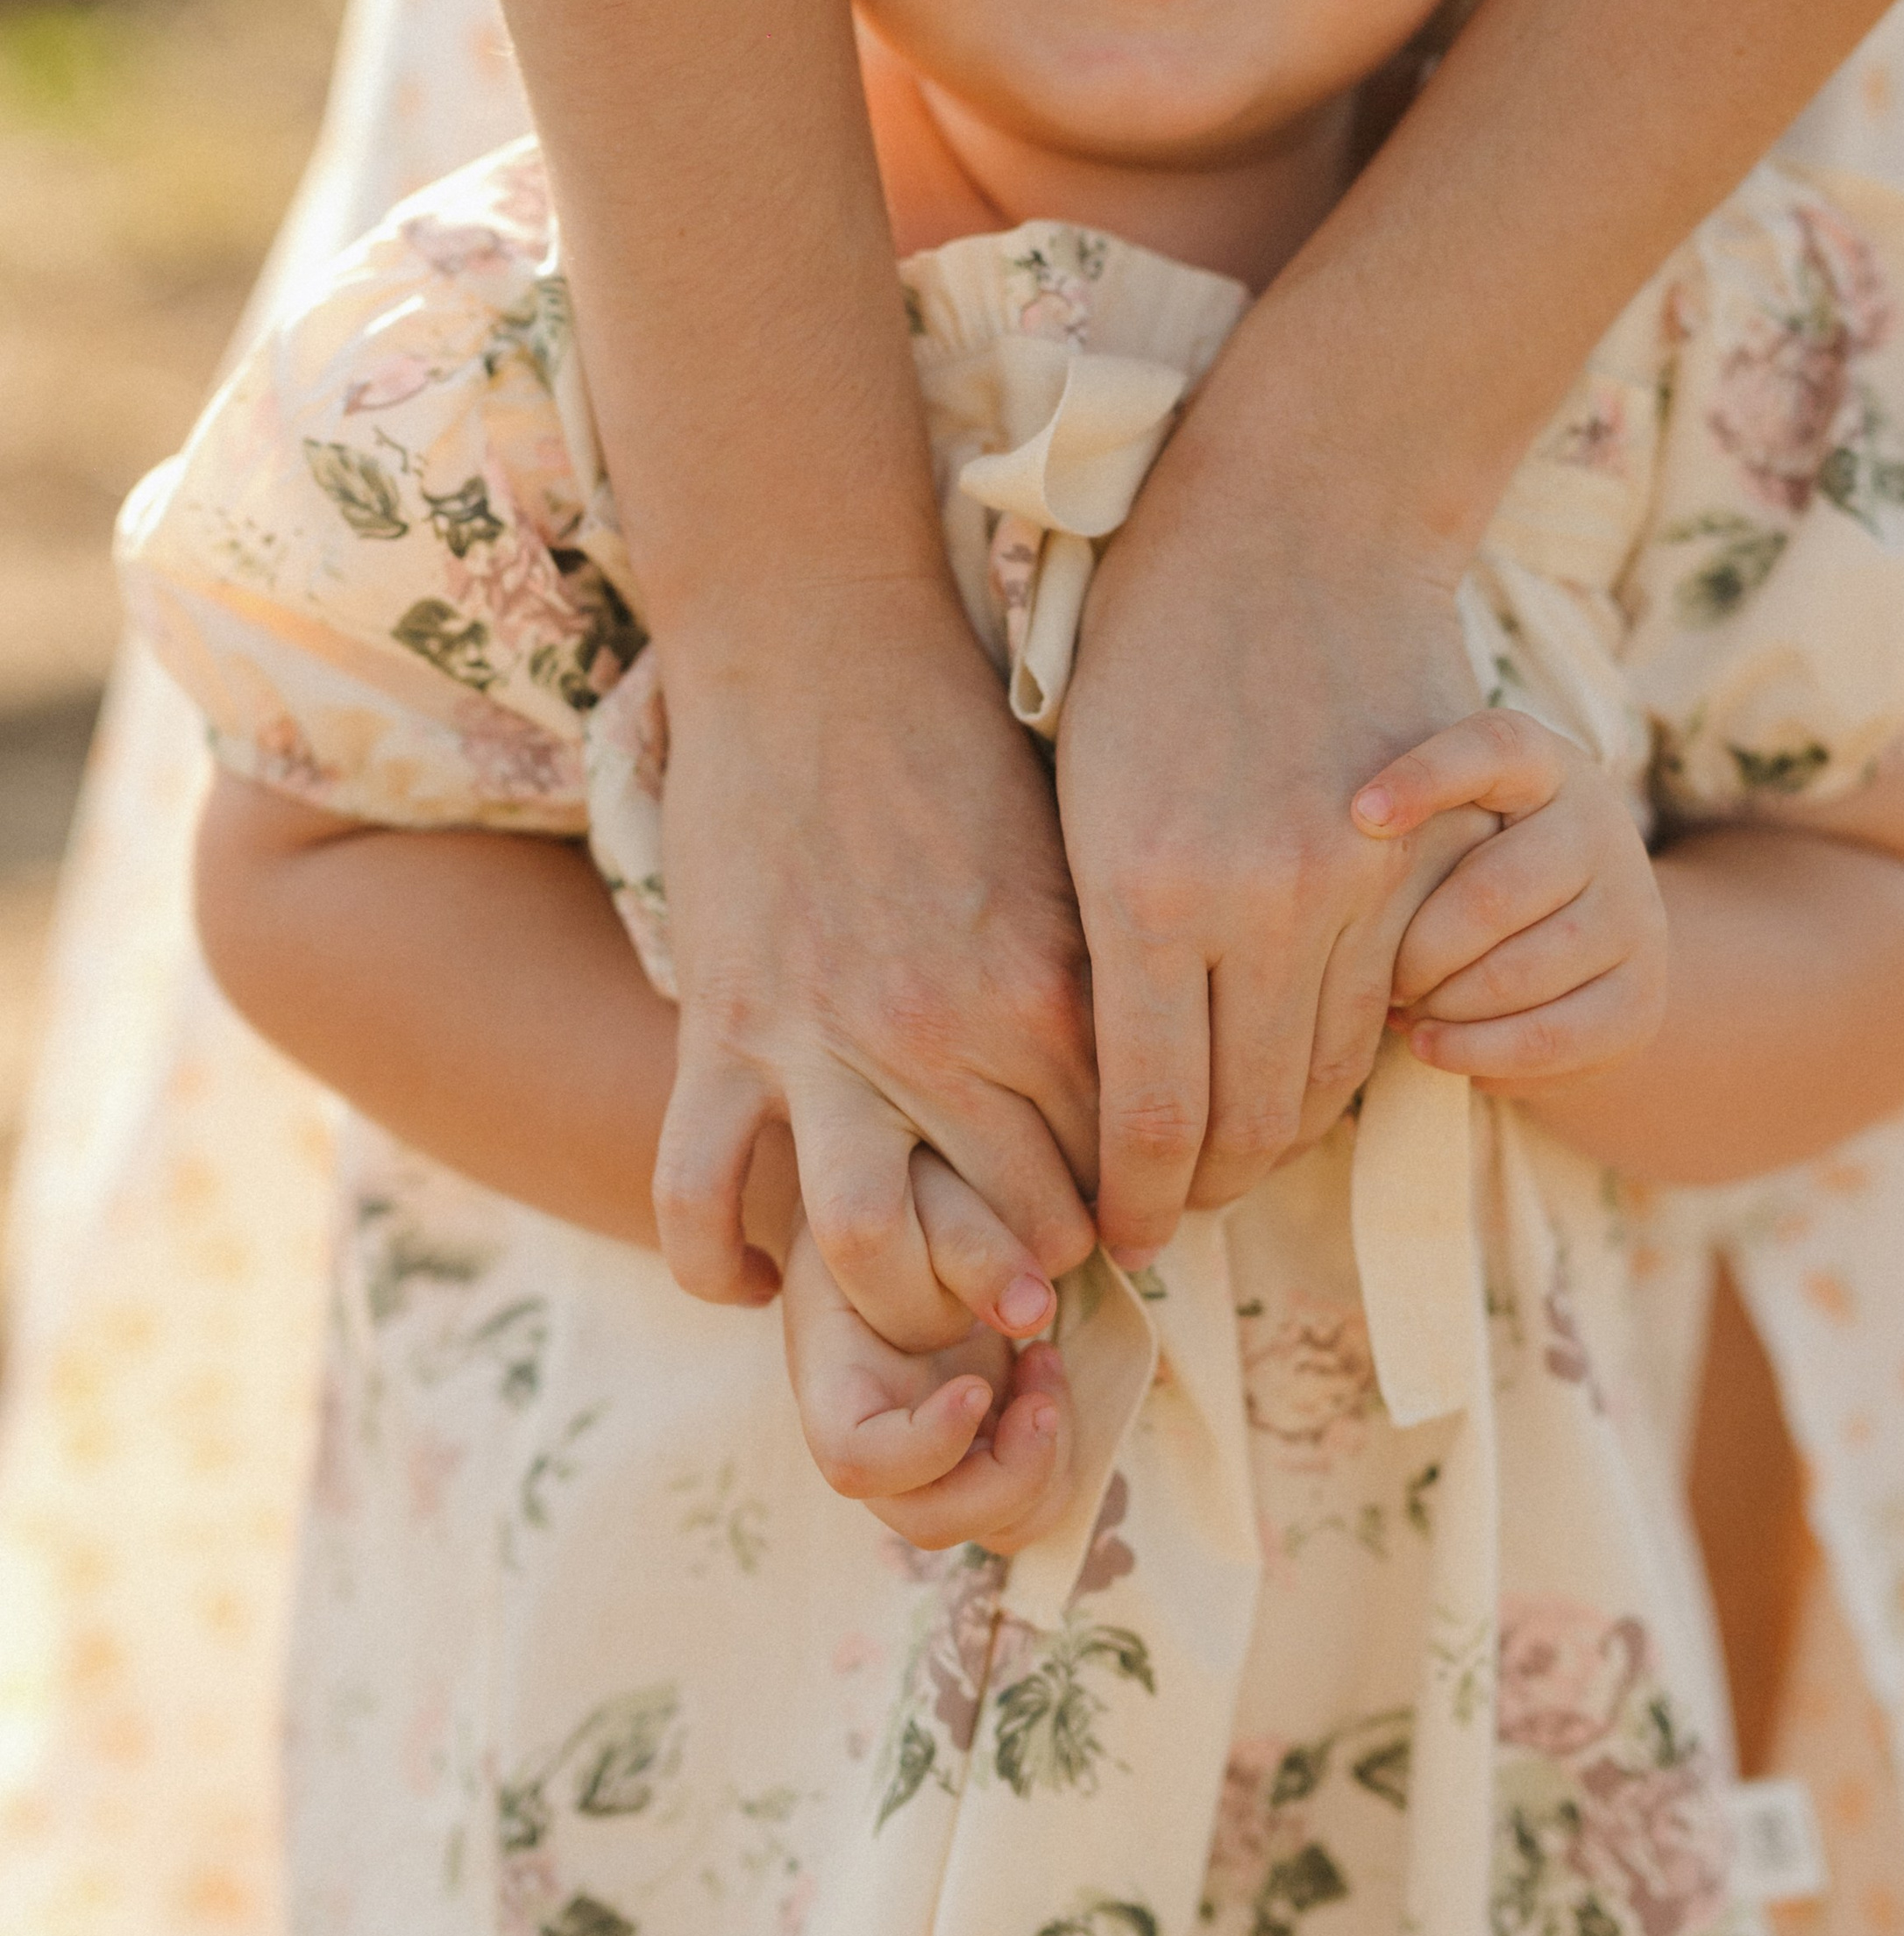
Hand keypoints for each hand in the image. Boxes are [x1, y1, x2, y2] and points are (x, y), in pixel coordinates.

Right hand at [653, 589, 1098, 1344]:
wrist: (817, 634)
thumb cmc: (961, 731)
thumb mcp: (1072, 848)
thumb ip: (1109, 970)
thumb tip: (1174, 1073)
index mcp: (1052, 980)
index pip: (1121, 1159)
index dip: (1136, 1211)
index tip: (1133, 1230)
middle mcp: (944, 1027)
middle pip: (1018, 1225)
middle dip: (1038, 1278)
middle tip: (1035, 1290)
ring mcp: (821, 1036)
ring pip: (870, 1246)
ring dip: (905, 1299)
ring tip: (920, 1300)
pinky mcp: (718, 1029)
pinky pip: (698, 1198)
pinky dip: (723, 1263)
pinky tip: (761, 1275)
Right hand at [783, 1149, 1076, 1553]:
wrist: (889, 1190)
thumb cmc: (891, 1177)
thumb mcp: (915, 1185)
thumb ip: (964, 1239)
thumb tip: (1031, 1315)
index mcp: (833, 1371)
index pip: (855, 1460)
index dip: (925, 1445)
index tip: (981, 1385)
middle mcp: (874, 1427)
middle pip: (926, 1519)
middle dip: (1006, 1477)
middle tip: (1046, 1391)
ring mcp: (927, 1443)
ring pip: (990, 1522)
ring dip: (1043, 1465)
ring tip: (1046, 1361)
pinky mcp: (976, 1438)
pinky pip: (1025, 1492)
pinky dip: (1057, 1451)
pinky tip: (1045, 1365)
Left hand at [1058, 456, 1491, 1267]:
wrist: (1290, 519)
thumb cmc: (1144, 643)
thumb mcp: (1080, 800)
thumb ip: (1097, 944)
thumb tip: (1088, 1079)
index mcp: (1143, 899)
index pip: (1150, 1118)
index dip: (1136, 1198)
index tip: (1119, 1239)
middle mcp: (1255, 908)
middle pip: (1248, 1118)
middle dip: (1205, 1187)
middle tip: (1170, 1214)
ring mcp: (1348, 887)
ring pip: (1329, 1073)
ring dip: (1280, 1134)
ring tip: (1229, 1159)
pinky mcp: (1413, 862)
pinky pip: (1387, 1004)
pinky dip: (1345, 1059)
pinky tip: (1302, 1075)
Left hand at [1363, 709, 1668, 1080]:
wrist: (1582, 941)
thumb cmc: (1473, 867)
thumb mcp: (1449, 826)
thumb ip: (1404, 832)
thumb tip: (1326, 873)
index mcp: (1544, 766)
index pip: (1494, 749)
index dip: (1427, 776)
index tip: (1360, 813)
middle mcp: (1600, 827)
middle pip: (1493, 892)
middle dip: (1417, 949)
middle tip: (1378, 973)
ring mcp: (1632, 913)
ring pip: (1518, 972)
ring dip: (1441, 1004)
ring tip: (1402, 1009)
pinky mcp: (1640, 997)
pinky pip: (1548, 1037)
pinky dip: (1475, 1051)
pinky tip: (1430, 1046)